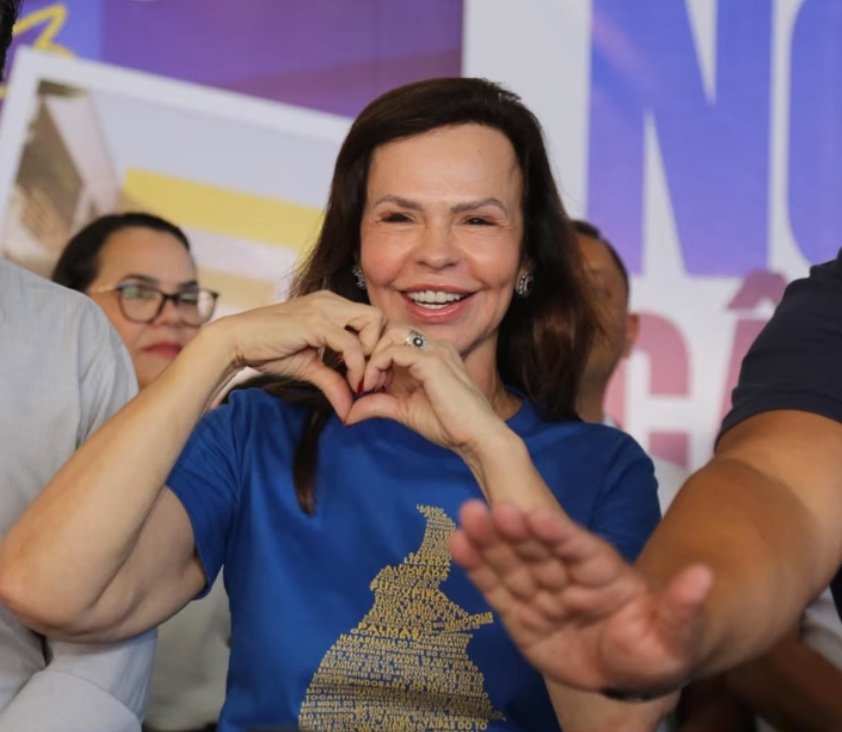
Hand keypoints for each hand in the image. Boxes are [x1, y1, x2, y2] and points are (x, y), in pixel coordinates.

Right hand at [213, 291, 384, 418]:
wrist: (236, 341)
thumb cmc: (269, 350)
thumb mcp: (309, 368)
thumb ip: (333, 383)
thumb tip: (349, 411)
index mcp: (332, 306)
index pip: (373, 319)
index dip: (378, 348)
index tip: (369, 376)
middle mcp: (331, 301)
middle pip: (379, 317)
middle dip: (381, 349)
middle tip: (370, 378)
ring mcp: (324, 308)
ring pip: (372, 323)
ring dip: (372, 355)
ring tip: (359, 380)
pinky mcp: (315, 322)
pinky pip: (351, 344)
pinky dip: (357, 366)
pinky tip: (349, 383)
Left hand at [343, 325, 504, 453]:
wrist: (475, 437)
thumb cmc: (448, 424)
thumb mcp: (404, 411)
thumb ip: (378, 404)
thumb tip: (348, 412)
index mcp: (430, 353)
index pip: (393, 337)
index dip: (373, 354)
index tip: (363, 382)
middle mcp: (434, 345)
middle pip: (390, 328)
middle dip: (369, 350)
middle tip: (361, 379)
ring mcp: (435, 350)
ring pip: (390, 334)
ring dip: (372, 356)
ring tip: (367, 383)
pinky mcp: (432, 362)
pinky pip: (394, 351)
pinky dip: (377, 366)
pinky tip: (372, 386)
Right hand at [449, 499, 714, 693]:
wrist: (629, 670)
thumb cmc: (655, 644)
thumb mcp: (676, 635)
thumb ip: (683, 608)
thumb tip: (704, 576)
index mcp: (605, 573)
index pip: (580, 550)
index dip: (560, 533)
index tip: (538, 515)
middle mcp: (568, 574)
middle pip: (539, 551)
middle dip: (516, 531)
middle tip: (492, 509)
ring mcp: (541, 593)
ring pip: (512, 564)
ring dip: (489, 541)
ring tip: (467, 516)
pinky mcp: (519, 615)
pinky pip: (496, 591)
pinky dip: (476, 569)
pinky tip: (458, 544)